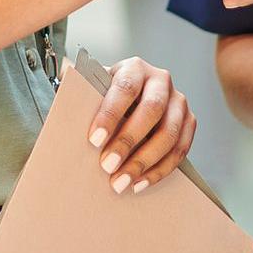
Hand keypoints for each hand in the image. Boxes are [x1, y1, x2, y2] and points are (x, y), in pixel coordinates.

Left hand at [87, 58, 192, 194]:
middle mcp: (161, 81)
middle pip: (151, 110)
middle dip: (129, 141)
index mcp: (135, 68)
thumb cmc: (107, 96)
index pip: (125, 88)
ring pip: (170, 133)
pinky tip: (139, 183)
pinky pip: (180, 150)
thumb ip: (81, 91)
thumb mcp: (94, 88)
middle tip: (107, 166)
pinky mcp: (189, 122)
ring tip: (121, 182)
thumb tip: (63, 81)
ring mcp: (178, 101)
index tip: (94, 140)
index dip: (110, 114)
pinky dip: (159, 170)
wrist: (132, 98)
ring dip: (145, 162)